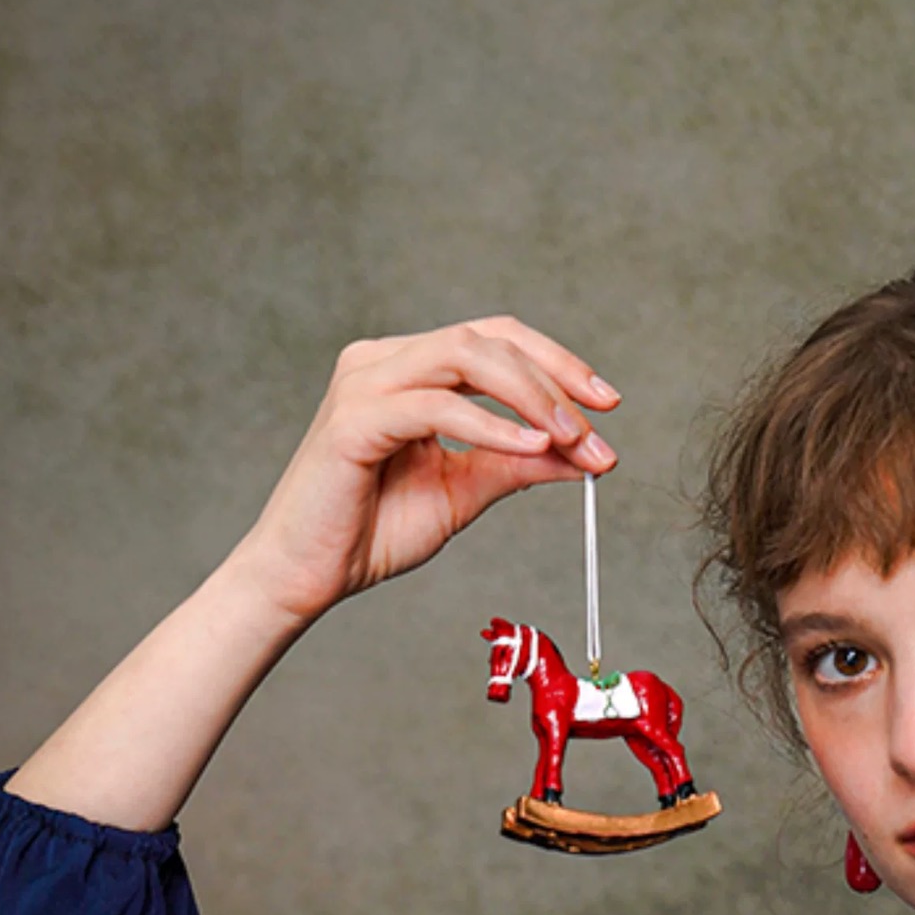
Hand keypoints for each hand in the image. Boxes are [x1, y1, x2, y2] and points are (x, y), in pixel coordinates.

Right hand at [238, 317, 620, 628]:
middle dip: (556, 377)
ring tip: (571, 436)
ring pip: (465, 357)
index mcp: (408, 369)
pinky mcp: (352, 420)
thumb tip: (584, 453)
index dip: (557, 362)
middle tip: (599, 425)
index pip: (495, 341)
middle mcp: (383, 361)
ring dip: (530, 395)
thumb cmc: (373, 531)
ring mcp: (364, 383)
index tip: (608, 402)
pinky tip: (530, 447)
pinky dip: (489, 425)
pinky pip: (435, 406)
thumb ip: (518, 464)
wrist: (307, 576)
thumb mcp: (465, 492)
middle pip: (488, 338)